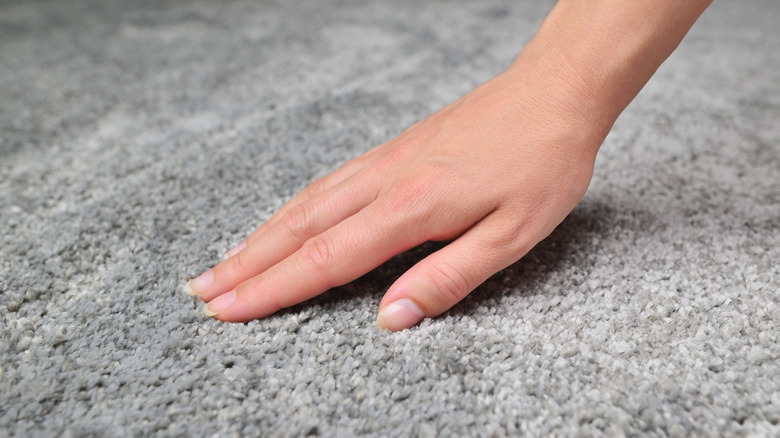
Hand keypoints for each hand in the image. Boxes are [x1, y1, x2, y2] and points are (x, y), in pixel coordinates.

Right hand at [184, 57, 608, 330]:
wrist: (554, 91)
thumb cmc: (541, 163)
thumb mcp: (512, 236)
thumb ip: (446, 278)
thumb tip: (390, 319)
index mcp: (412, 207)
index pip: (326, 259)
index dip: (273, 289)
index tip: (229, 311)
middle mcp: (385, 181)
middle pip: (300, 229)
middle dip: (246, 266)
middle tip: (202, 292)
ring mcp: (385, 160)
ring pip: (307, 203)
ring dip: (260, 236)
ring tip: (225, 263)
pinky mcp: (394, 150)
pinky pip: (328, 182)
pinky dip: (293, 208)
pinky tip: (284, 220)